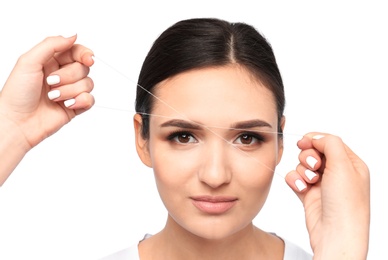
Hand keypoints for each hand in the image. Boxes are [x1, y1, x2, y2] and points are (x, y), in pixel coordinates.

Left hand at [0, 35, 94, 148]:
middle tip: (51, 83)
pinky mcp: (75, 106)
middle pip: (83, 67)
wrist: (17, 122)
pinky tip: (67, 105)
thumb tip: (73, 36)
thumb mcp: (28, 61)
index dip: (85, 53)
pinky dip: (81, 101)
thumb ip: (52, 45)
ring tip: (53, 97)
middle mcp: (62, 74)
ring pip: (88, 83)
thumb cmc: (17, 93)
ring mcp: (70, 91)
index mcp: (51, 61)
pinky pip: (90, 99)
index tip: (88, 59)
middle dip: (69, 76)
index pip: (76, 51)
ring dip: (70, 90)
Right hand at [285, 133, 369, 258]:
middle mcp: (336, 172)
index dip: (315, 140)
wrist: (335, 234)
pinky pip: (294, 178)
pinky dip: (294, 181)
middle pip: (313, 152)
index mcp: (351, 164)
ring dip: (302, 171)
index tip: (304, 142)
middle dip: (308, 158)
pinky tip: (301, 188)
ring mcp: (322, 183)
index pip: (329, 142)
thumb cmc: (345, 204)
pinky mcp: (308, 193)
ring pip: (301, 165)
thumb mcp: (343, 165)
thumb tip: (315, 136)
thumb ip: (329, 143)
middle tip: (314, 167)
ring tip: (310, 182)